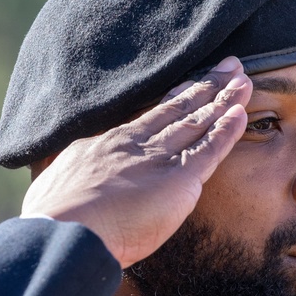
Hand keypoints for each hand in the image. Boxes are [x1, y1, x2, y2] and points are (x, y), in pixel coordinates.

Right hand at [21, 57, 251, 267]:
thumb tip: (60, 187)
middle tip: (228, 66)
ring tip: (242, 80)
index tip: (190, 84)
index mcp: (108, 144)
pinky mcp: (179, 180)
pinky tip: (241, 113)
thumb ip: (66, 177)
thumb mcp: (53, 183)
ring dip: (223, 101)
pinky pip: (210, 150)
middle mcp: (137, 143)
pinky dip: (227, 131)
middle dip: (205, 86)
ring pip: (198, 123)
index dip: (174, 98)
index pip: (149, 116)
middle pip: (177, 108)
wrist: (66, 230)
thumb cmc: (54, 216)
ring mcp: (159, 158)